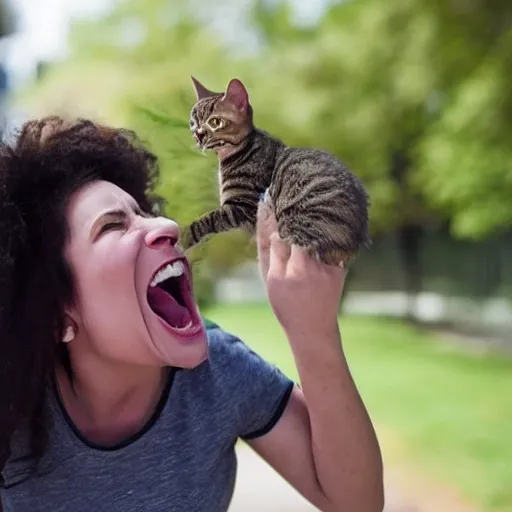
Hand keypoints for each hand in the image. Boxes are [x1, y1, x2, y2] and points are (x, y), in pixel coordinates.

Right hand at [256, 202, 346, 340]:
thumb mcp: (270, 278)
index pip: (283, 230)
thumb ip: (268, 248)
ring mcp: (329, 265)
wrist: (314, 327)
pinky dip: (326, 226)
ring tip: (303, 196)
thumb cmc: (286, 304)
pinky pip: (334, 239)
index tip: (270, 193)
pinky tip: (320, 214)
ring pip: (320, 230)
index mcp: (291, 269)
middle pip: (303, 226)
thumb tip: (266, 217)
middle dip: (295, 206)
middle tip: (287, 188)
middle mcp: (311, 266)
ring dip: (311, 212)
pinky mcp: (341, 265)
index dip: (277, 210)